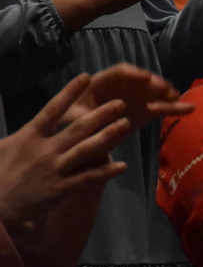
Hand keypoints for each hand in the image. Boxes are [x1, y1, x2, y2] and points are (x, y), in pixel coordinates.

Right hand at [0, 74, 131, 227]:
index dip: (70, 92)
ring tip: (126, 124)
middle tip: (120, 103)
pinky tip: (122, 165)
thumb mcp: (0, 147)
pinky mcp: (61, 188)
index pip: (53, 109)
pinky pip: (89, 177)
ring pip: (87, 149)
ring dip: (109, 136)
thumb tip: (15, 116)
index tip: (87, 77)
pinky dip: (106, 171)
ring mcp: (55, 169)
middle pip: (78, 127)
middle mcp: (45, 150)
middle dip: (101, 114)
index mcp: (29, 136)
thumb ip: (16, 132)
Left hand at [62, 63, 193, 132]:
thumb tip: (103, 112)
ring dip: (167, 95)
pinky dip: (174, 108)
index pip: (119, 73)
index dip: (133, 74)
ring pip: (154, 92)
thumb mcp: (73, 120)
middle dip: (154, 83)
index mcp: (100, 84)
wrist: (76, 142)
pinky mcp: (144, 111)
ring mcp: (134, 99)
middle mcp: (121, 88)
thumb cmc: (71, 127)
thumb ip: (85, 116)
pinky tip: (190, 108)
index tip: (145, 78)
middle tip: (165, 90)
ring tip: (178, 98)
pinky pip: (161, 108)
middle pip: (141, 80)